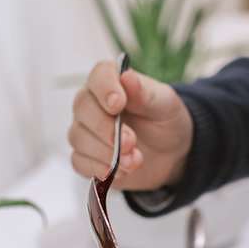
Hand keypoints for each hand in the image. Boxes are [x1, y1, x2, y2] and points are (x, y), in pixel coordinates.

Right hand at [68, 60, 192, 190]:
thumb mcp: (165, 105)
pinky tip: (121, 171)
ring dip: (107, 153)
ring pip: (79, 138)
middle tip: (131, 142)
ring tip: (134, 160)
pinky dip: (100, 168)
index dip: (105, 89)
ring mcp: (86, 130)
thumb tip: (127, 76)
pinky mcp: (86, 157)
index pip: (99, 76)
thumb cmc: (165, 122)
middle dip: (107, 129)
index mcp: (112, 81)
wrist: (170, 154)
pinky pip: (79, 162)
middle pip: (83, 108)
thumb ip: (146, 92)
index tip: (117, 104)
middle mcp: (93, 103)